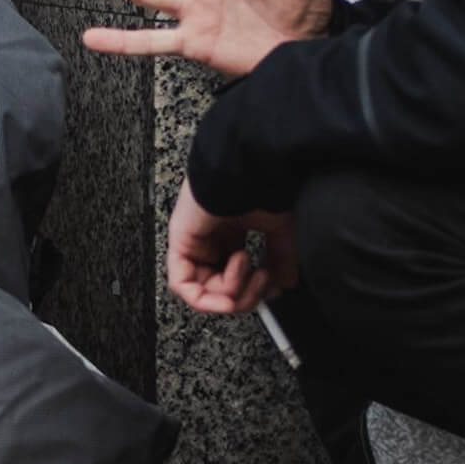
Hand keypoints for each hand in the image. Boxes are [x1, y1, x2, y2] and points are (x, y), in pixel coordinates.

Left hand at [166, 180, 297, 314]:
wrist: (250, 165)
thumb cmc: (262, 186)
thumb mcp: (278, 229)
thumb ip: (280, 258)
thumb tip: (284, 283)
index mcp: (229, 233)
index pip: (234, 278)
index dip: (255, 291)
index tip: (274, 286)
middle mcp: (209, 239)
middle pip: (219, 290)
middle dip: (246, 297)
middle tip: (264, 283)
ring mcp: (193, 241)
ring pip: (202, 292)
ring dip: (233, 294)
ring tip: (251, 266)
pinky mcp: (180, 242)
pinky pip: (182, 285)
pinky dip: (207, 298)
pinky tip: (231, 282)